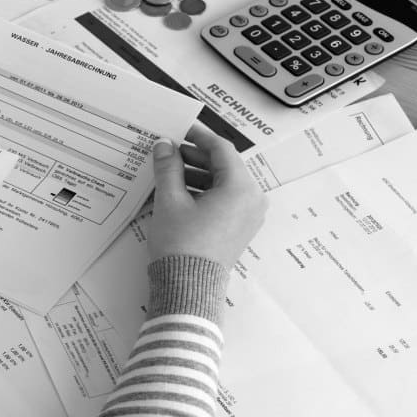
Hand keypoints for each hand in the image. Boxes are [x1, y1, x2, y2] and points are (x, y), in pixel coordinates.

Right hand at [147, 123, 267, 266]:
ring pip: (224, 183)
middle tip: (170, 151)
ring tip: (170, 172)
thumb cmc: (182, 245)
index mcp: (241, 188)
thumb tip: (165, 145)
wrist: (188, 288)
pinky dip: (205, 192)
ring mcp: (248, 216)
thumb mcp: (170, 200)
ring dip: (198, 174)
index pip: (222, 150)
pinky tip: (180, 192)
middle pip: (225, 166)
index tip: (181, 129)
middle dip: (196, 157)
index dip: (199, 137)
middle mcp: (252, 199)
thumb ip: (168, 167)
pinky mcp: (240, 229)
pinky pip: (226, 200)